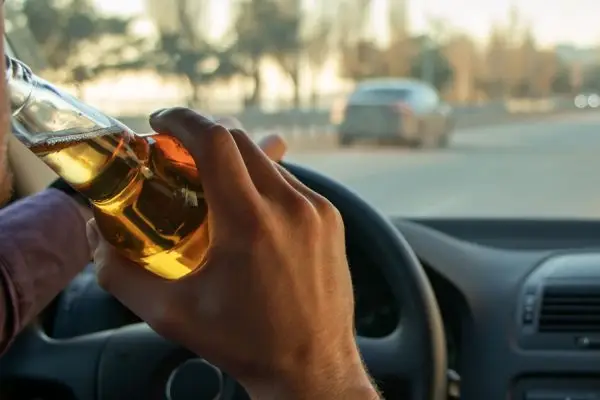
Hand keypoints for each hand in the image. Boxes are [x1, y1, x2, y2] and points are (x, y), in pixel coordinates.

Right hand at [87, 108, 377, 398]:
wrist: (311, 367)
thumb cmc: (245, 343)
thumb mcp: (172, 314)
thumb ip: (122, 273)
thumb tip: (97, 240)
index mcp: (250, 223)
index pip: (215, 140)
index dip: (183, 120)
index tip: (161, 122)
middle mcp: (290, 207)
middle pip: (240, 141)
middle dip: (204, 136)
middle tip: (178, 152)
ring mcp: (317, 211)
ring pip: (267, 162)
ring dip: (234, 162)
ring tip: (211, 186)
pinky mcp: (331, 220)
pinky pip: (290, 184)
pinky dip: (262, 183)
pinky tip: (248, 209)